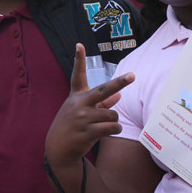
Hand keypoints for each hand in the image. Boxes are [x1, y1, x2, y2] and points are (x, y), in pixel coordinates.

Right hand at [44, 43, 133, 168]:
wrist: (58, 147)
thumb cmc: (73, 125)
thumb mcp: (82, 110)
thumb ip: (101, 102)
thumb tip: (119, 95)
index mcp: (76, 95)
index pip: (77, 74)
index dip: (78, 59)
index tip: (79, 45)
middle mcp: (79, 103)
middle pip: (103, 90)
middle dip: (119, 82)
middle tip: (133, 75)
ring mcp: (82, 117)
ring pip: (113, 114)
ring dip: (113, 121)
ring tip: (102, 126)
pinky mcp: (87, 131)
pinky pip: (112, 127)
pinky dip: (114, 129)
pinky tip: (107, 132)